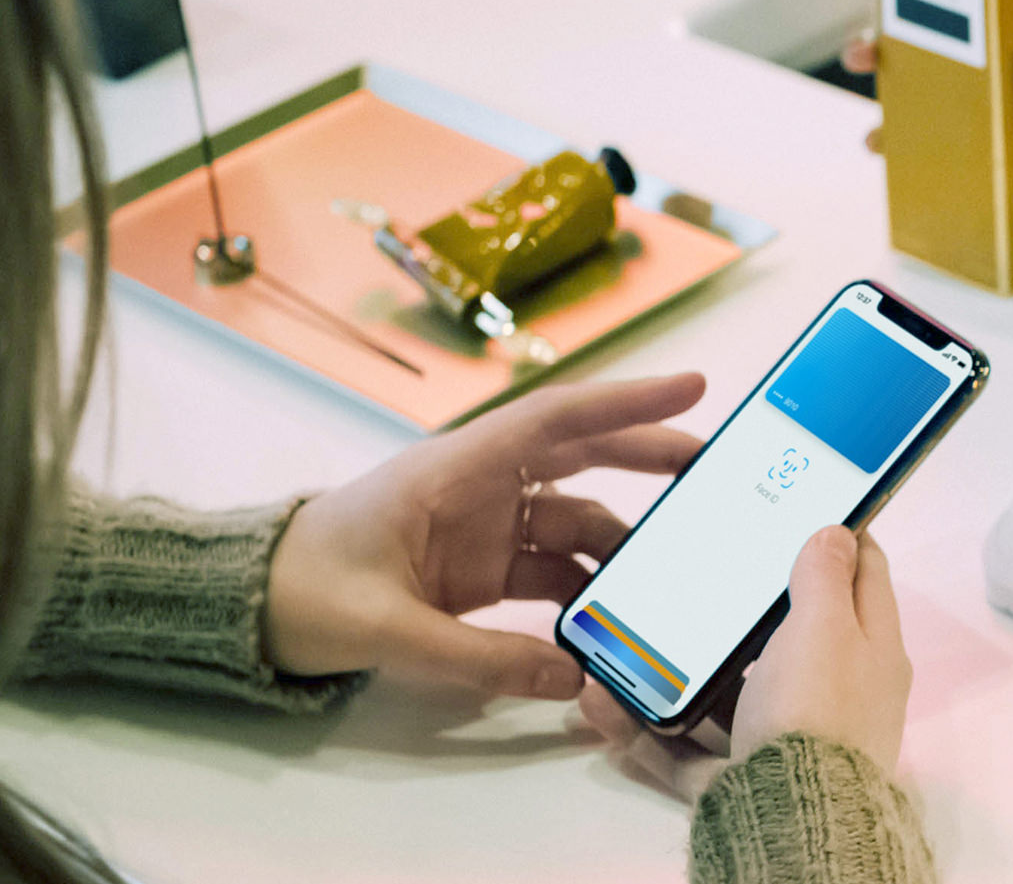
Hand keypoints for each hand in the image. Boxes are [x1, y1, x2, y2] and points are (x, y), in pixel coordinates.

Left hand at [264, 374, 707, 698]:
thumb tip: (572, 678)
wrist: (247, 609)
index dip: (628, 401)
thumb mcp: (388, 629)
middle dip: (650, 456)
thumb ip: (481, 660)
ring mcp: (483, 528)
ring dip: (624, 541)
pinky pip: (554, 569)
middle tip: (716, 467)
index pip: (556, 421)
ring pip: (577, 518)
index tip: (694, 383)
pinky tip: (616, 616)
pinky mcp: (481, 570)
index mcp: (452, 470)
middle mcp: (479, 487)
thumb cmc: (300, 591)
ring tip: (673, 567)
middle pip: (583, 457)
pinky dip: (588, 590)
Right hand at [577, 526, 911, 796]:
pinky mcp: (740, 775)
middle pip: (787, 633)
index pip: (864, 573)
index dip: (836, 533)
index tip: (795, 504)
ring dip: (676, 665)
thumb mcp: (825, 627)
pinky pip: (683, 746)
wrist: (793, 821)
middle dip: (738, 605)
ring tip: (627, 635)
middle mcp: (834, 691)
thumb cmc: (817, 710)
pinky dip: (643, 726)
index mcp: (871, 648)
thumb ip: (824, 577)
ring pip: (723, 690)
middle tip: (694, 566)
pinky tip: (600, 700)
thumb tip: (838, 530)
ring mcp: (786, 735)